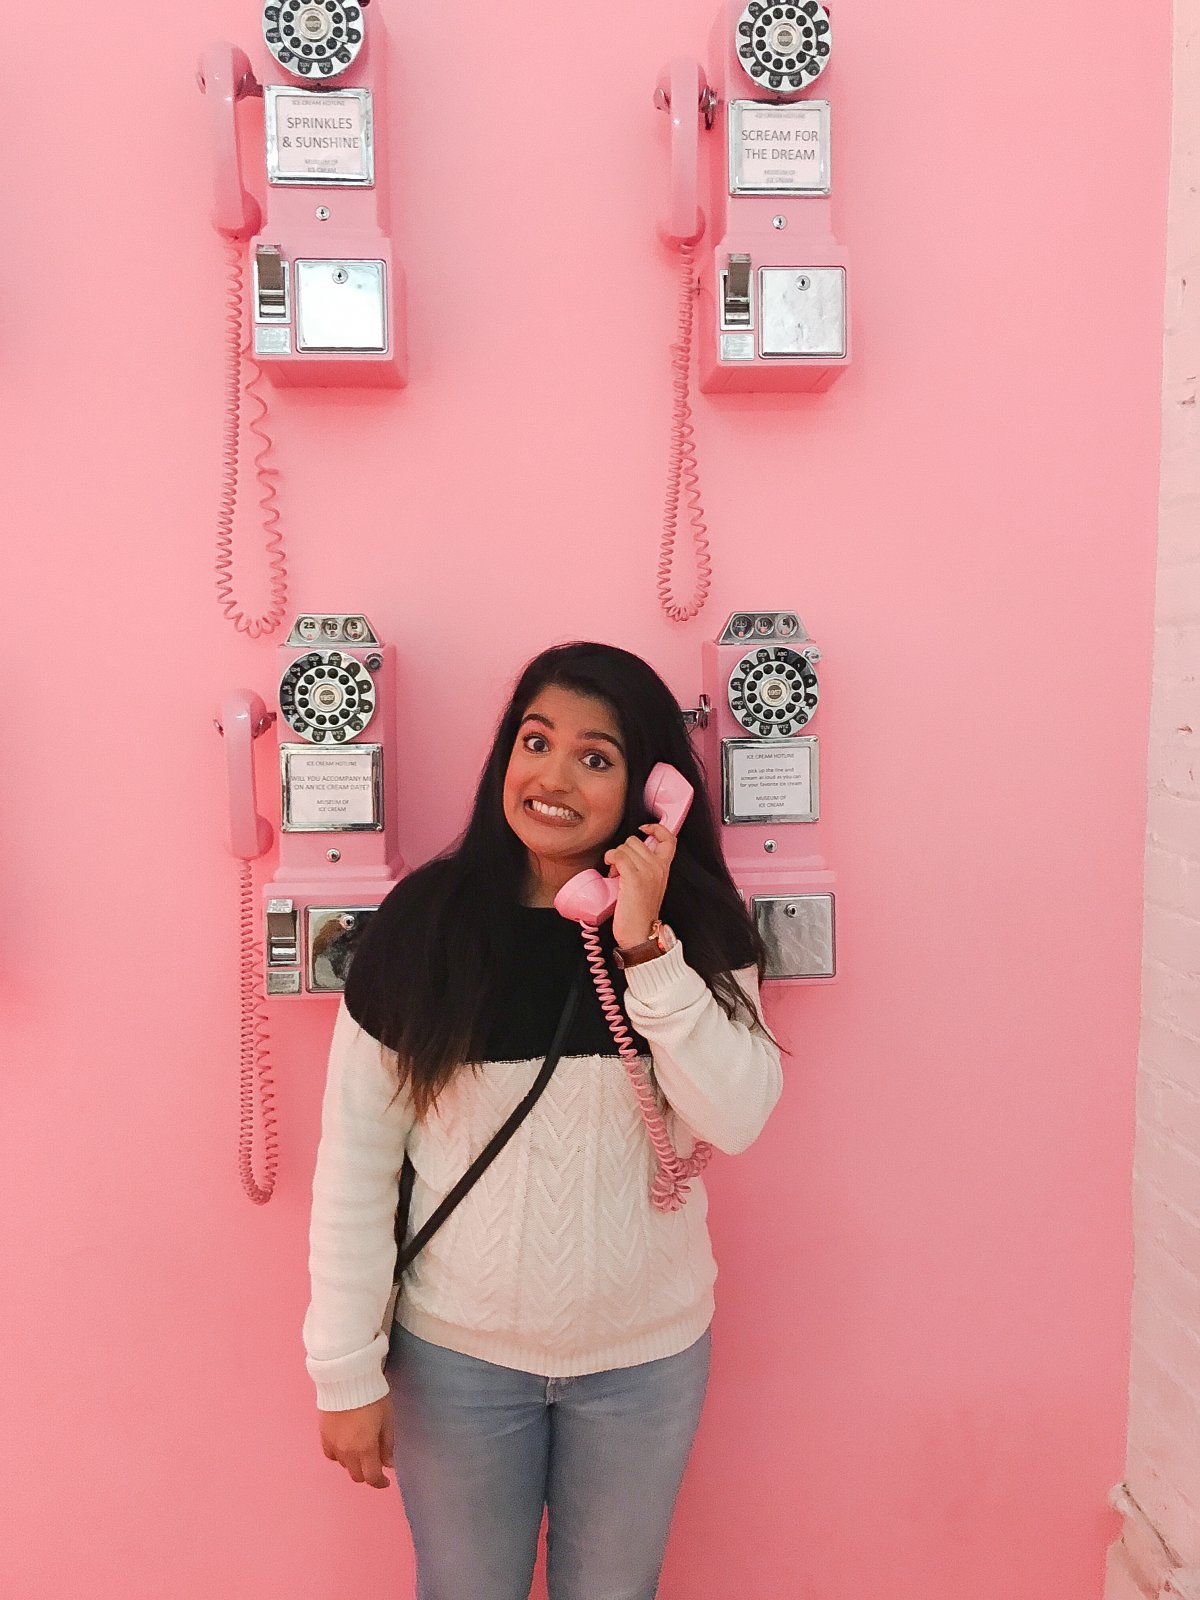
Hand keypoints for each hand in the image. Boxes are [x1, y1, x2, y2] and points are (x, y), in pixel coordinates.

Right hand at [319, 1397, 393, 1488]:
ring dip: (354, 1463)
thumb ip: (387, 1444)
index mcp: (365, 1449)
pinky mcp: (323, 1436)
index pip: (371, 1477)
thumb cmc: (372, 1397)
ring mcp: (333, 1445)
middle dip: (367, 1473)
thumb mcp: (387, 1419)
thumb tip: (389, 1464)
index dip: (380, 1483)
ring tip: (361, 1451)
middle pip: (356, 1475)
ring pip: (344, 1466)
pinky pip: (331, 1455)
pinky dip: (339, 1456)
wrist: (346, 1379)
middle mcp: (347, 1452)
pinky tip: (345, 1446)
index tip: (386, 1481)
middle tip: (375, 1463)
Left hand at [606, 822, 676, 950]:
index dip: (656, 828)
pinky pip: (618, 855)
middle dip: (624, 850)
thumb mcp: (651, 887)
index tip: (644, 829)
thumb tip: (628, 856)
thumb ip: (646, 869)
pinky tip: (610, 871)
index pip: (669, 839)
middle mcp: (658, 867)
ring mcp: (647, 872)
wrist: (641, 935)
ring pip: (625, 847)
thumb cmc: (641, 915)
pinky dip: (610, 859)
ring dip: (615, 857)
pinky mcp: (633, 878)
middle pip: (636, 840)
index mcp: (664, 869)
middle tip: (620, 866)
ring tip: (615, 873)